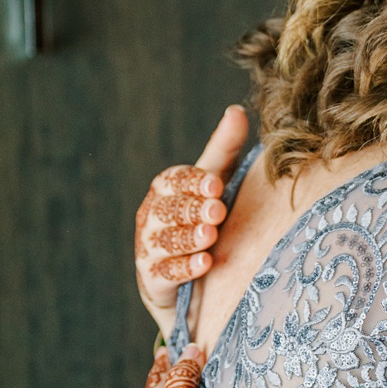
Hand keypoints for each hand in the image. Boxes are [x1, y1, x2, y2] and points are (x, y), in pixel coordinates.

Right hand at [134, 106, 250, 334]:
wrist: (197, 273)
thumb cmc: (207, 216)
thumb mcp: (217, 181)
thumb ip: (224, 148)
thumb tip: (236, 110)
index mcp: (166, 189)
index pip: (172, 180)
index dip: (192, 181)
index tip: (216, 183)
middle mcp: (152, 216)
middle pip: (168, 209)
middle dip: (193, 209)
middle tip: (218, 210)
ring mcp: (150, 248)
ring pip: (165, 240)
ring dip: (188, 238)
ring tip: (211, 236)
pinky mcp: (154, 278)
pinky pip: (165, 272)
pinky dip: (184, 268)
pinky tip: (205, 264)